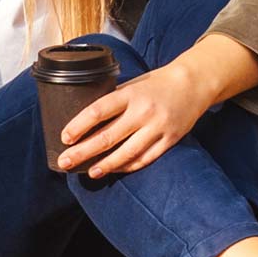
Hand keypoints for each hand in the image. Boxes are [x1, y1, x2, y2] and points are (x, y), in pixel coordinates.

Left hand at [57, 61, 213, 177]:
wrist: (192, 84)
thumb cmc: (155, 85)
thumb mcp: (132, 85)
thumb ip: (113, 101)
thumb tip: (85, 121)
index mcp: (130, 94)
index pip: (98, 111)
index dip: (79, 126)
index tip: (65, 137)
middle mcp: (143, 111)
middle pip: (108, 136)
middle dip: (83, 152)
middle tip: (65, 162)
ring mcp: (158, 127)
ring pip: (127, 152)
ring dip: (106, 165)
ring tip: (89, 172)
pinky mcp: (170, 140)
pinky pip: (145, 158)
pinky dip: (128, 166)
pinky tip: (114, 169)